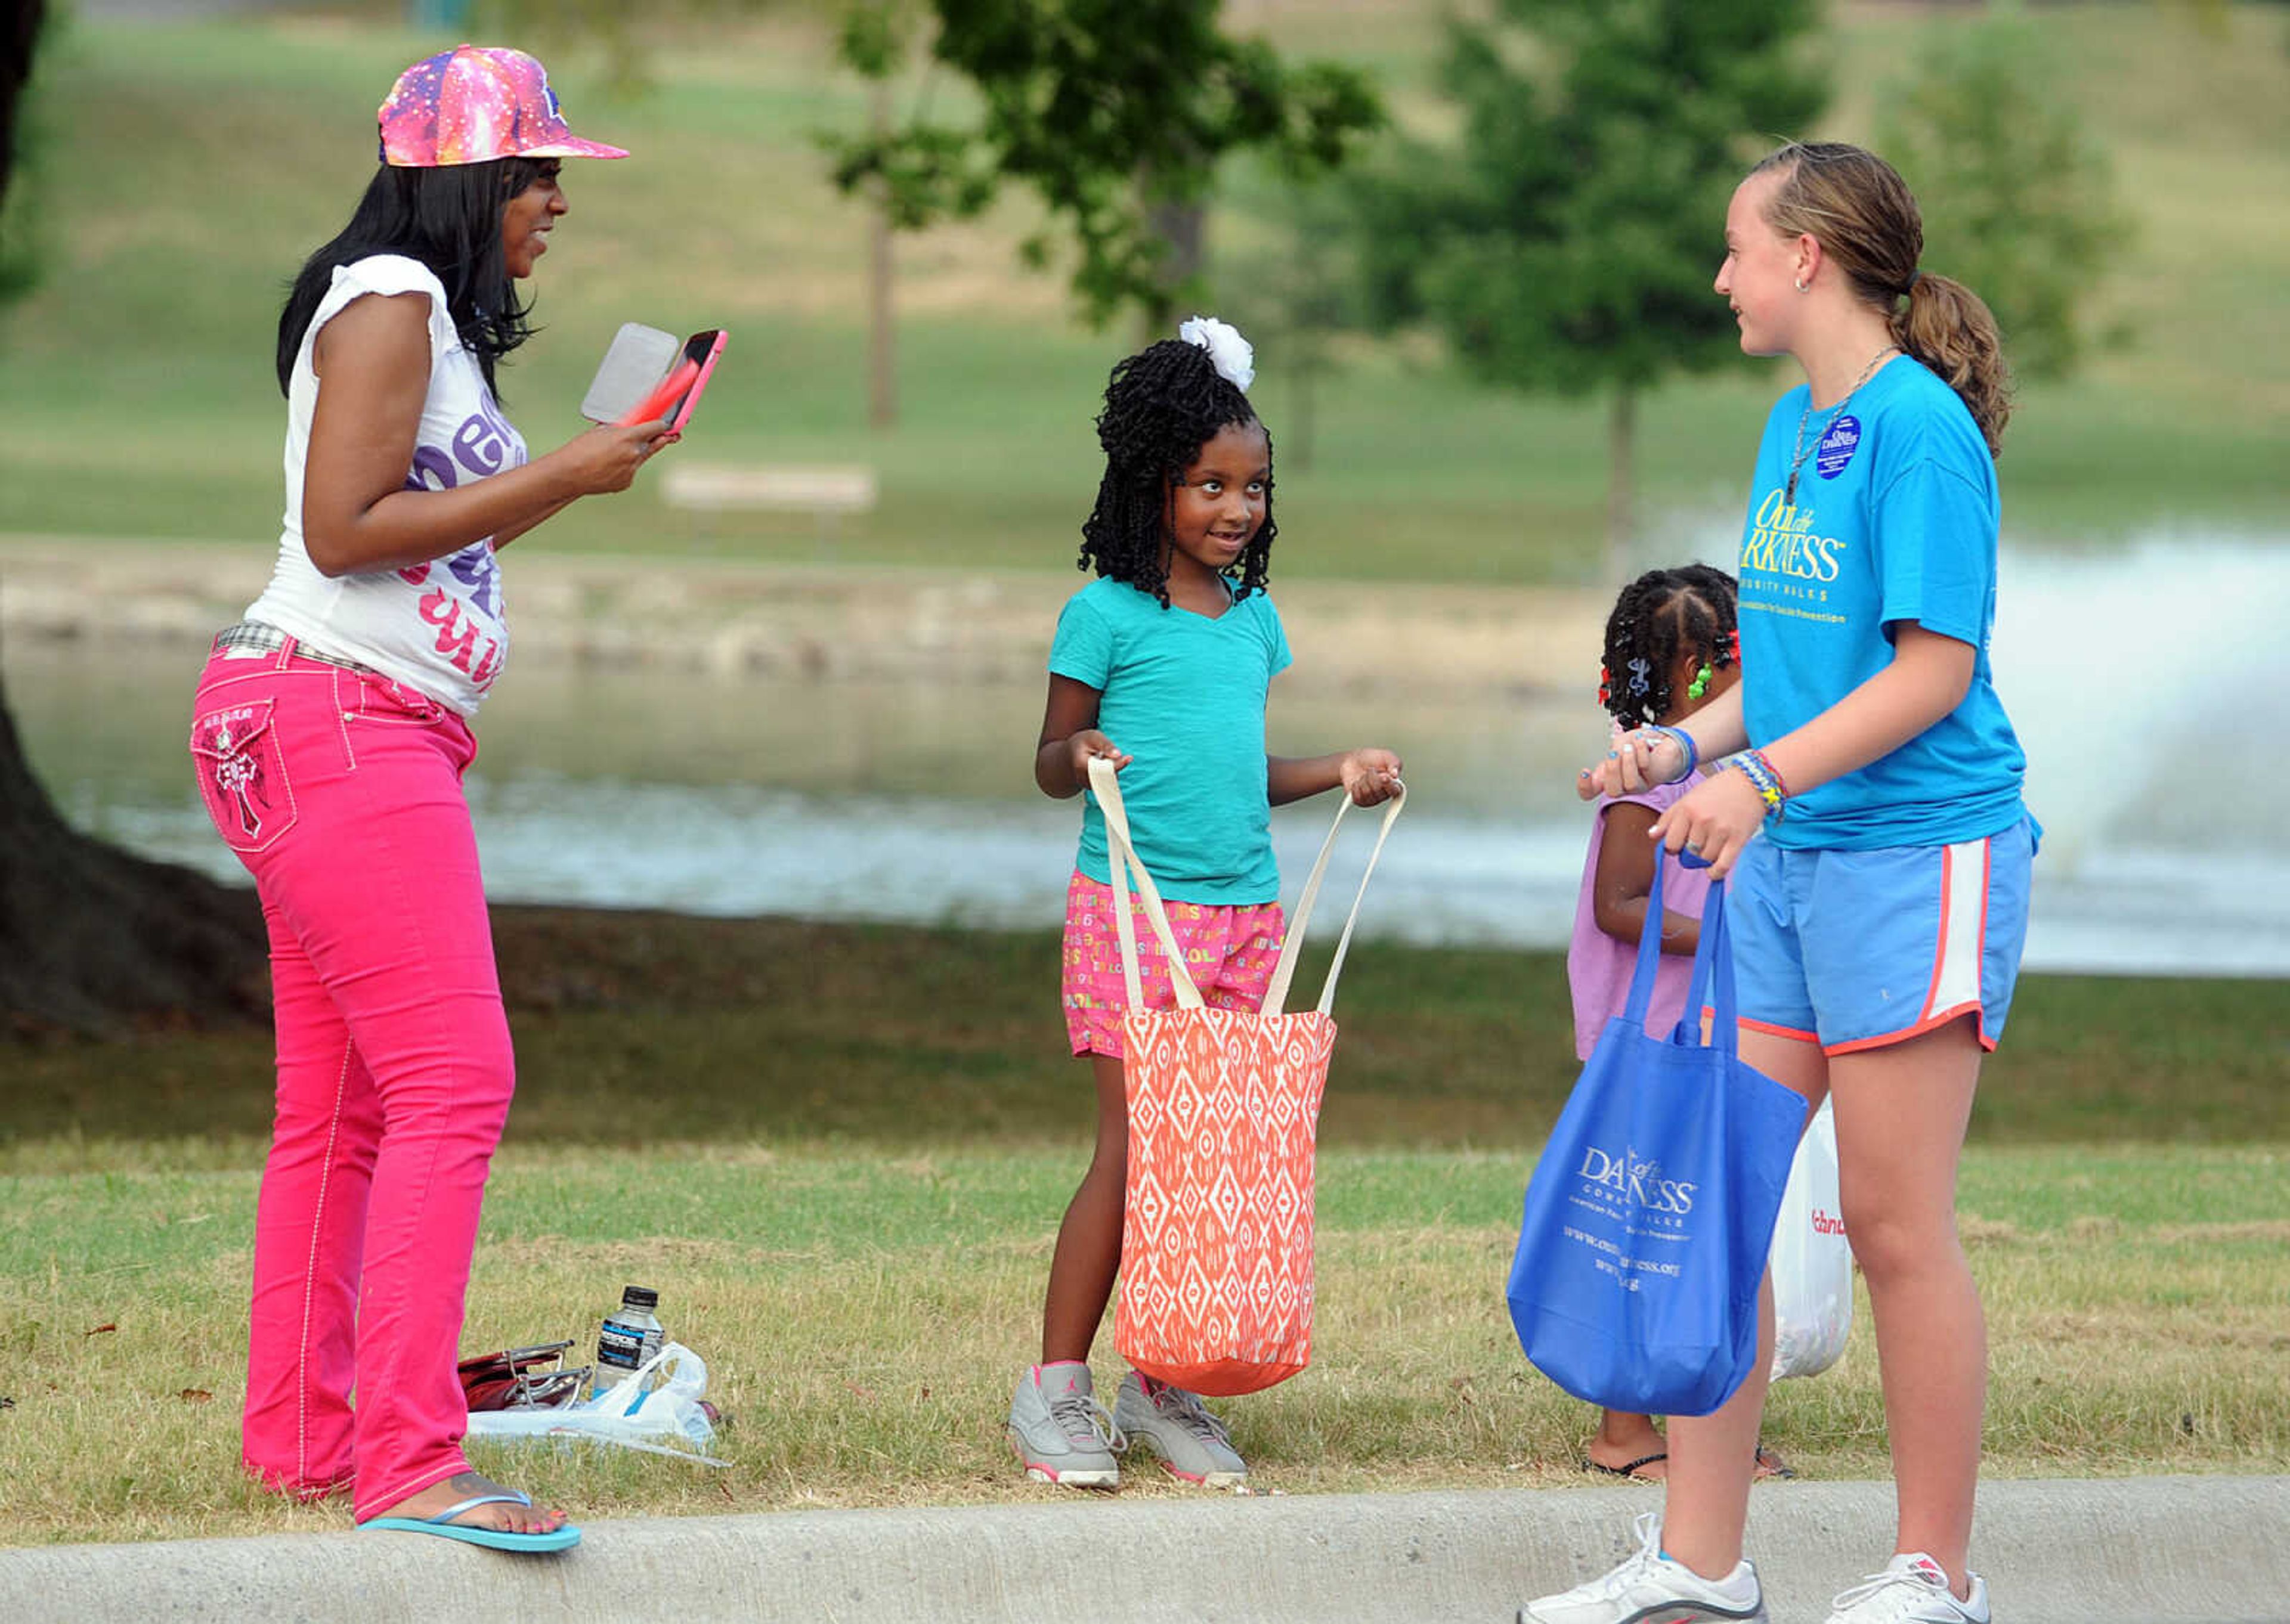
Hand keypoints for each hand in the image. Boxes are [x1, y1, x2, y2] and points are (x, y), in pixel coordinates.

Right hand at [553, 419, 676, 495]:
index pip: (657, 428)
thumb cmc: (581, 449)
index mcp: (628, 437)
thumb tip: (633, 424)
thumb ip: (622, 428)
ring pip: (643, 457)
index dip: (662, 425)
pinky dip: (626, 466)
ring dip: (638, 452)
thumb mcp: (602, 430)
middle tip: (673, 436)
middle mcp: (634, 454)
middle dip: (664, 439)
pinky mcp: (627, 482)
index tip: (666, 424)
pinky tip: (610, 466)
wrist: (569, 474)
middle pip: (657, 444)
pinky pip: (632, 470)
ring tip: (618, 452)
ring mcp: (632, 470)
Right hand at [1067, 730, 1130, 783]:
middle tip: (1114, 754)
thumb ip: (1106, 745)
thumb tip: (1118, 754)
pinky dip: (1111, 773)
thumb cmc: (1082, 743)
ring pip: (1110, 780)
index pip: (1104, 768)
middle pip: (1109, 776)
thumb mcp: (1093, 737)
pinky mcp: (1093, 788)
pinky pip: (1108, 782)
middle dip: (1116, 765)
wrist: (1069, 755)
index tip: (1129, 757)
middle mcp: (1083, 779)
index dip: (1118, 763)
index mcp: (1081, 765)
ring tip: (1103, 756)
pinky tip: (1103, 764)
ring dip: (1113, 768)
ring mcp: (1088, 785)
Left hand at [1340, 747, 1403, 805]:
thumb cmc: (1372, 759)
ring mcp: (1372, 799)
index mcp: (1392, 785)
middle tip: (1371, 770)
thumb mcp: (1387, 756)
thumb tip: (1395, 774)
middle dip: (1372, 778)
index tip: (1384, 776)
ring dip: (1363, 780)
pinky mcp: (1360, 801)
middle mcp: (1383, 794)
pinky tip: (1357, 782)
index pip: (1395, 791)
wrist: (1354, 759)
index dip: (1389, 785)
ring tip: (1364, 775)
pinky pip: (1358, 797)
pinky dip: (1356, 786)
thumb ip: (1394, 763)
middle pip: (1379, 792)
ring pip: (1367, 793)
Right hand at [1576, 726, 1687, 800]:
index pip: (1591, 792)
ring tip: (1629, 748)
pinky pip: (1645, 769)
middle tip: (1614, 755)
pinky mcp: (1655, 778)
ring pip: (1630, 784)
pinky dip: (1641, 751)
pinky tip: (1641, 741)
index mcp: (1609, 777)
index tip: (1585, 772)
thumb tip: (1615, 756)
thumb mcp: (1621, 742)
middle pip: (1612, 791)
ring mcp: (1640, 785)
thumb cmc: (1641, 744)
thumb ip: (1615, 750)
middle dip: (1611, 771)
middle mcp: (1623, 785)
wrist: (1665, 740)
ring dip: (1628, 762)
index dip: (1584, 787)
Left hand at [1647, 764, 1764, 878]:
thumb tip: (1651, 836)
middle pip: (1687, 854)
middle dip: (1689, 854)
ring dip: (1704, 859)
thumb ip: (1668, 818)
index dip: (1673, 848)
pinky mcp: (1738, 840)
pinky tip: (1713, 869)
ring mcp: (1720, 831)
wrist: (1752, 783)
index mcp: (1687, 809)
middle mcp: (1702, 820)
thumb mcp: (1689, 798)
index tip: (1680, 844)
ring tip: (1710, 847)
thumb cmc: (1718, 789)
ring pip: (1704, 860)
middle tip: (1697, 845)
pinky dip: (1714, 872)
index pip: (1670, 844)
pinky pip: (1721, 866)